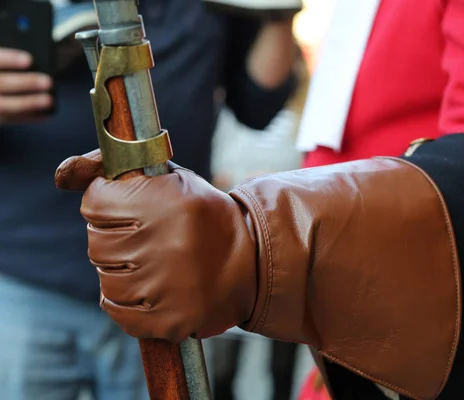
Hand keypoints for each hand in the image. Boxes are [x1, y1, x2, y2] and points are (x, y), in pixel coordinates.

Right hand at [0, 48, 52, 123]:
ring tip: (48, 99)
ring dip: (28, 103)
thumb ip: (5, 61)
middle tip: (48, 81)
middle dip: (25, 83)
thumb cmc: (0, 73)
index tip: (29, 59)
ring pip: (3, 105)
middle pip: (0, 83)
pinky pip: (7, 119)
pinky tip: (44, 115)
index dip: (9, 60)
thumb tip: (30, 60)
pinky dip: (26, 117)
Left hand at [55, 151, 257, 342]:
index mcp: (168, 203)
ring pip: (105, 278)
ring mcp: (167, 288)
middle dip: (114, 237)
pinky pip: (116, 309)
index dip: (107, 203)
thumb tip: (60, 173)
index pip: (95, 203)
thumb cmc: (204, 216)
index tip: (127, 207)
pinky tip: (148, 287)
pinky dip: (125, 299)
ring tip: (151, 263)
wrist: (251, 263)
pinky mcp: (169, 320)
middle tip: (144, 237)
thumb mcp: (170, 179)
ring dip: (120, 269)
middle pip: (97, 242)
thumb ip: (112, 169)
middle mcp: (166, 245)